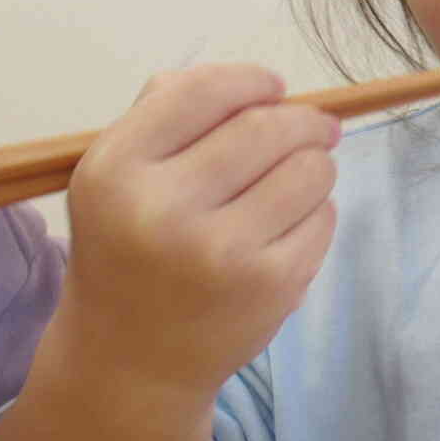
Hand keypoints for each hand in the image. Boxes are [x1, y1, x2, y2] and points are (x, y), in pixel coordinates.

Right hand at [53, 64, 340, 401]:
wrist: (131, 360)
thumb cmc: (129, 249)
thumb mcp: (117, 176)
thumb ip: (167, 113)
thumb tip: (254, 84)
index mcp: (116, 169)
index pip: (201, 92)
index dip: (251, 80)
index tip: (274, 87)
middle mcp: (163, 208)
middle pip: (267, 127)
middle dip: (303, 120)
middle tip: (316, 127)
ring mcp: (221, 251)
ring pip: (310, 169)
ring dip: (317, 164)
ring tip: (299, 178)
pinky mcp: (269, 285)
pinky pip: (323, 218)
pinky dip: (317, 212)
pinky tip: (287, 227)